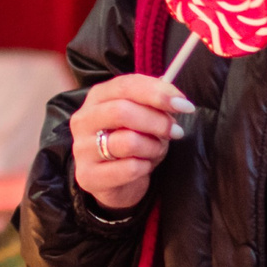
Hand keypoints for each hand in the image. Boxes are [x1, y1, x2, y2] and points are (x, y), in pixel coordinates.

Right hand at [68, 73, 193, 210]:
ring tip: (155, 151)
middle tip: (176, 132)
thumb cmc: (132, 142)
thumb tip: (177, 101)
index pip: (126, 85)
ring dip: (153, 147)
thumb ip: (155, 104)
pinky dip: (145, 168)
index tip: (184, 104)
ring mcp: (82, 148)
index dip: (158, 93)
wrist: (116, 181)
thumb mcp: (144, 117)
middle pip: (122, 111)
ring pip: (128, 141)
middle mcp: (84, 119)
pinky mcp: (87, 175)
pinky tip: (143, 167)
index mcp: (98, 97)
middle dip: (157, 122)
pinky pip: (129, 169)